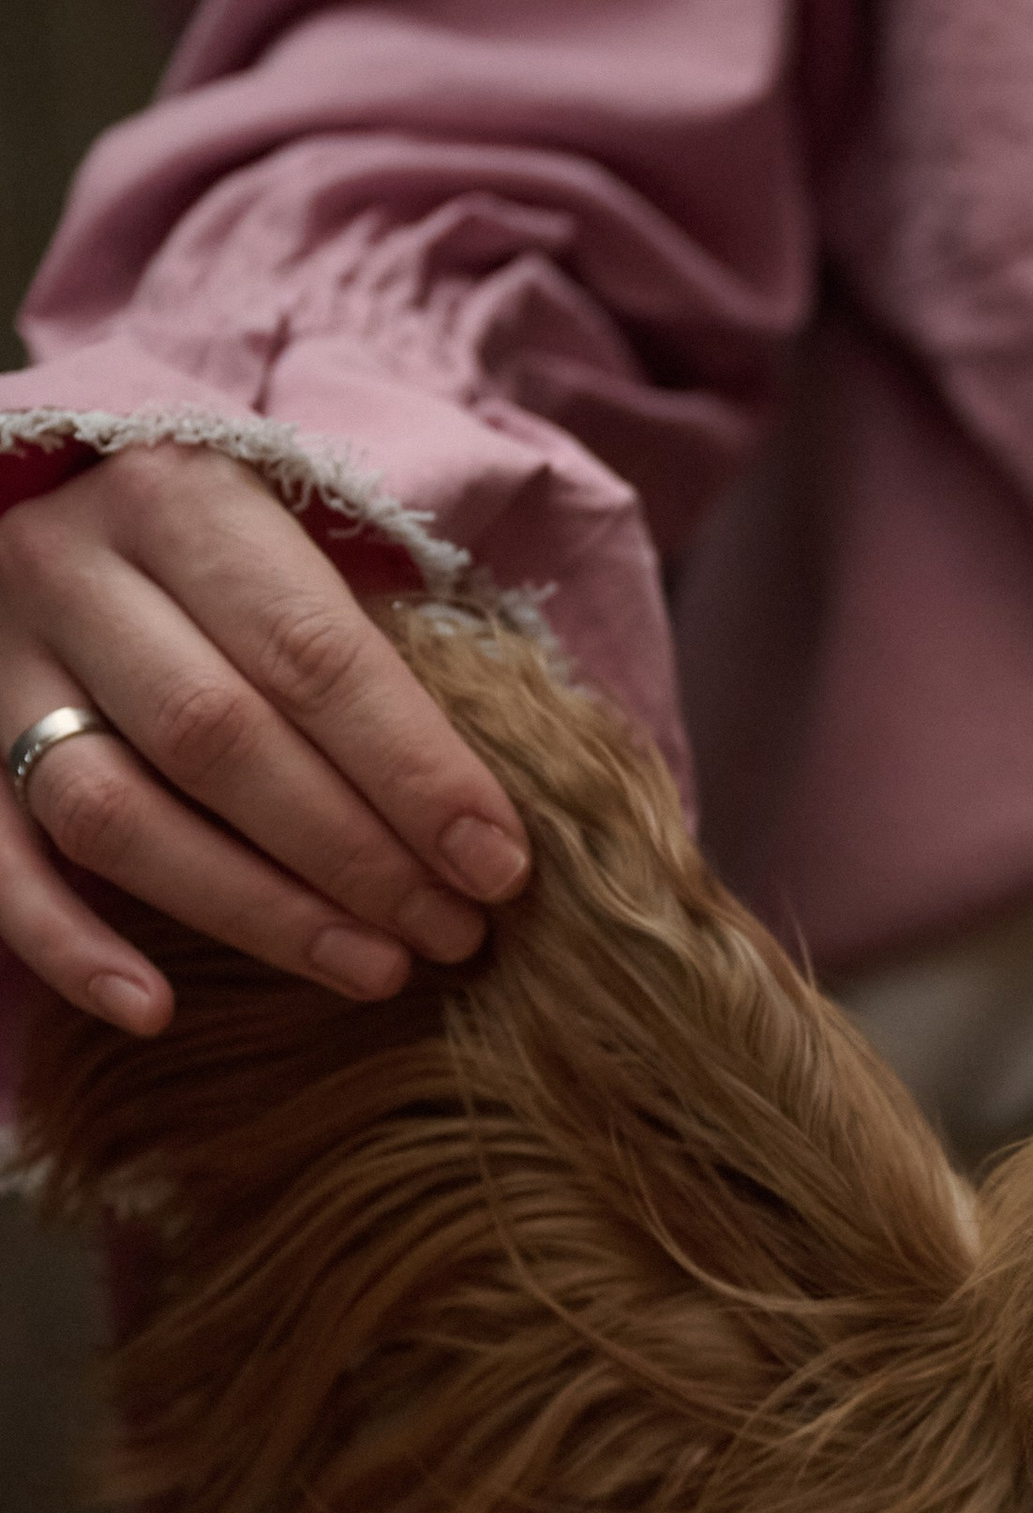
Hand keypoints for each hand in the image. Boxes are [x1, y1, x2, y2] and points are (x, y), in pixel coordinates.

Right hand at [0, 444, 529, 1034]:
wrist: (50, 501)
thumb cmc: (232, 553)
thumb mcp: (305, 542)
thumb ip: (389, 642)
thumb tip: (502, 804)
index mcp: (184, 502)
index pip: (313, 653)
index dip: (414, 771)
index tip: (499, 866)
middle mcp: (74, 571)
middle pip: (218, 738)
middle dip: (352, 854)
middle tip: (452, 934)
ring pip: (114, 812)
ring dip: (252, 911)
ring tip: (373, 971)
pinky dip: (69, 948)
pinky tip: (154, 1011)